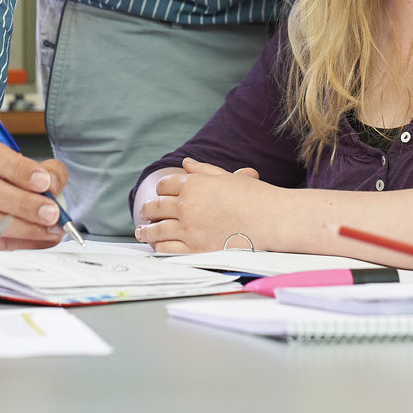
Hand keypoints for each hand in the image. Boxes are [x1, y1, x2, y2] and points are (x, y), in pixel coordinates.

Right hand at [0, 138, 70, 248]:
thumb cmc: (11, 178)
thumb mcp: (33, 165)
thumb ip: (49, 172)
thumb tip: (53, 187)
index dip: (19, 170)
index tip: (44, 181)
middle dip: (24, 204)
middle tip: (51, 212)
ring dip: (26, 227)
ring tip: (52, 227)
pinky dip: (23, 242)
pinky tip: (43, 238)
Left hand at [135, 158, 266, 253]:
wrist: (271, 220)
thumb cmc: (254, 197)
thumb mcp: (227, 177)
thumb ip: (203, 170)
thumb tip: (186, 163)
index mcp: (193, 185)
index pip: (165, 185)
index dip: (161, 189)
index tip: (160, 194)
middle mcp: (187, 206)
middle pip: (156, 207)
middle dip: (148, 210)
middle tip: (144, 213)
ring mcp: (189, 230)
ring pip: (157, 230)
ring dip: (146, 231)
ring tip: (142, 231)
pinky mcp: (195, 250)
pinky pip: (167, 249)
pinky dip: (158, 247)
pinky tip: (156, 246)